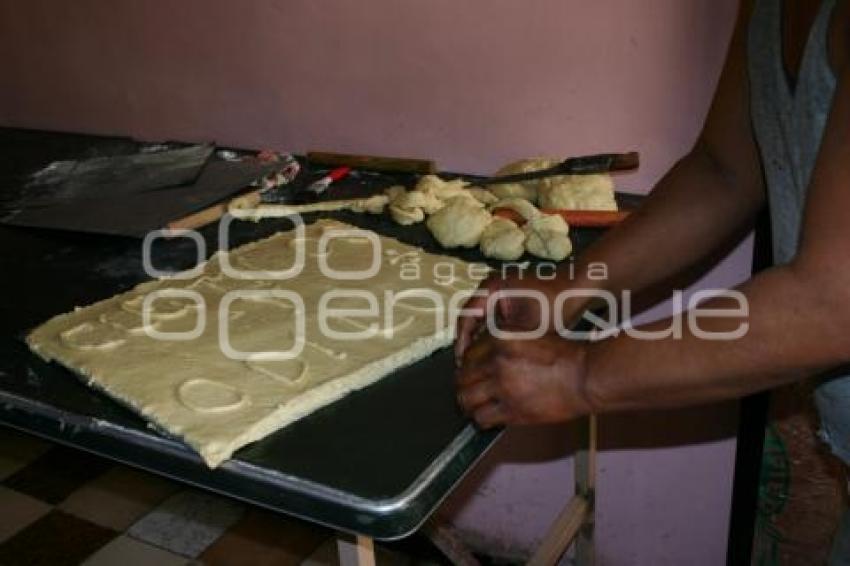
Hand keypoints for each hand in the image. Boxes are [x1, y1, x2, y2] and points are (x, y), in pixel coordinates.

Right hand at [455, 273, 572, 364]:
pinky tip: (493, 352)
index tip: (462, 363)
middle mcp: (490, 286)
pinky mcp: (508, 298)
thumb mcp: (526, 329)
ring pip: (480, 320)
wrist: (578, 289)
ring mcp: (499, 291)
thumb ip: (501, 343)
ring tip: (477, 362)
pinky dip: (491, 334)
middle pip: (470, 318)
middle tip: (466, 366)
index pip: (465, 317)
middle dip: (468, 343)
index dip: (462, 342)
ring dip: (479, 340)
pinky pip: (492, 318)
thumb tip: (480, 363)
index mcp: (490, 288)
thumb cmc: (555, 306)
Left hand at [455, 333, 591, 427]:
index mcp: (501, 339)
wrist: (586, 377)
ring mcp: (503, 386)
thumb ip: (505, 345)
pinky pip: (482, 417)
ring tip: (470, 405)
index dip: (466, 363)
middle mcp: (497, 362)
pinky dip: (480, 418)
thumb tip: (486, 358)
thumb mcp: (531, 337)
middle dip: (462, 383)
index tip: (468, 369)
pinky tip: (485, 416)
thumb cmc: (567, 357)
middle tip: (465, 388)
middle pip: (463, 375)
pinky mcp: (511, 410)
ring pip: (466, 398)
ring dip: (466, 402)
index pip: (468, 353)